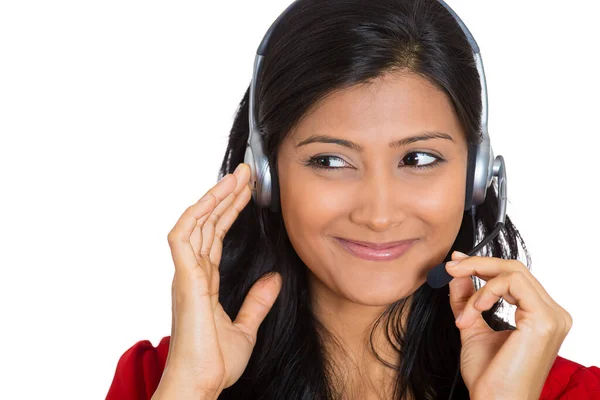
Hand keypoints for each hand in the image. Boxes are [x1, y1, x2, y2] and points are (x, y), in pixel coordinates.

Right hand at [156, 163, 281, 398]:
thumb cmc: (213, 362)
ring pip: (196, 224)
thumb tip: (273, 279)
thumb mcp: (246, 327)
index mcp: (204, 281)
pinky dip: (194, 215)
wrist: (201, 384)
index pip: (215, 236)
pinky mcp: (185, 280)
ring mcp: (186, 275)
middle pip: (207, 224)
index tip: (247, 192)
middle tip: (246, 174)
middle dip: (225, 196)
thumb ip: (257, 301)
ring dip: (214, 198)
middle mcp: (192, 273)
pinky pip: (182, 238)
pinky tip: (210, 198)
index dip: (229, 212)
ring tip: (236, 178)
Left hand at [446, 251, 572, 399]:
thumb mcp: (472, 327)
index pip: (513, 276)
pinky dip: (486, 291)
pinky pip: (512, 283)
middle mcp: (552, 313)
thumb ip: (467, 299)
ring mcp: (552, 316)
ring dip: (478, 282)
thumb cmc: (489, 376)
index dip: (482, 265)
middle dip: (477, 264)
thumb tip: (458, 273)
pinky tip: (474, 311)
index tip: (455, 263)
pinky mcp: (544, 320)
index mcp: (540, 315)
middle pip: (514, 268)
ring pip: (513, 271)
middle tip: (450, 268)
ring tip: (465, 312)